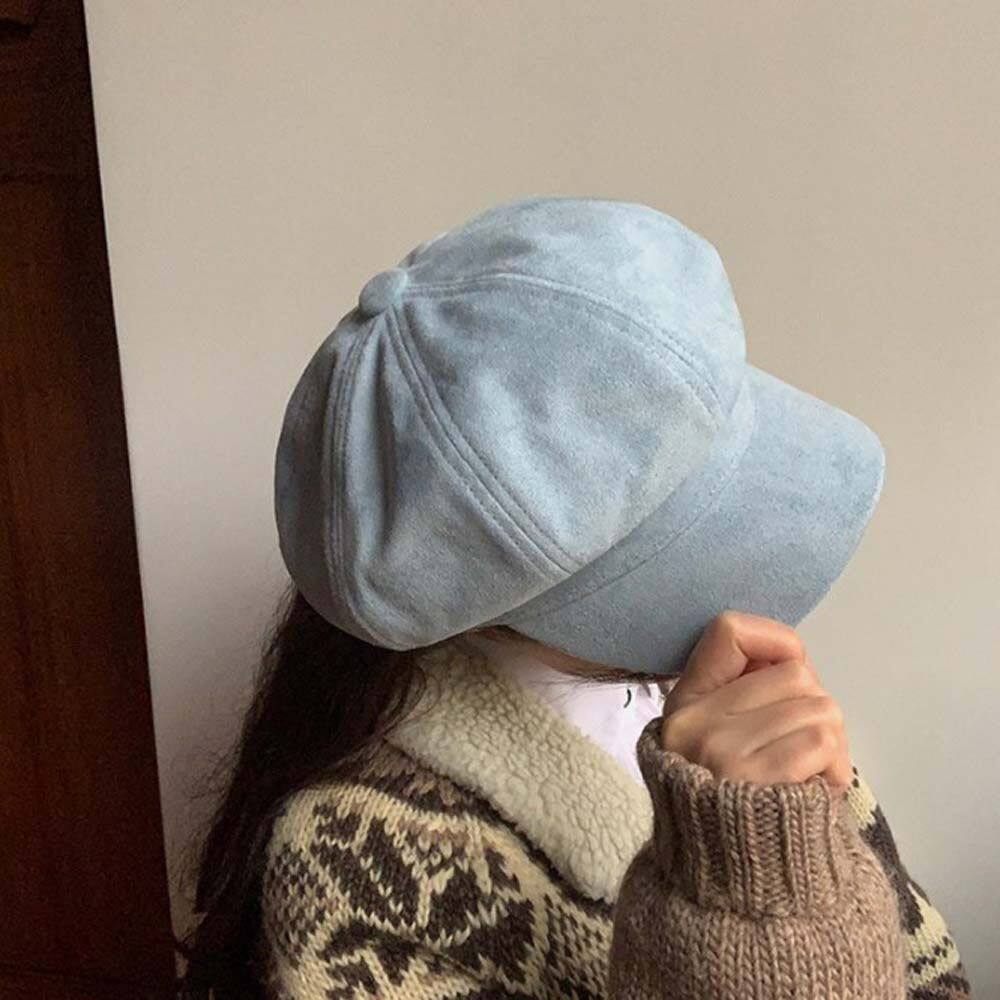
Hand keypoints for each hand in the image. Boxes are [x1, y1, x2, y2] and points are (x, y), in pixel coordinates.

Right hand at [660, 610, 852, 793]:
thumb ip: (743, 696)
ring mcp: (720, 750)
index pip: (730, 630)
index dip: (776, 642)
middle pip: (798, 675)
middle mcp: (694, 721)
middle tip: (806, 751)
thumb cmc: (739, 805)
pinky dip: (835, 769)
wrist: (734, 885)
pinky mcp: (754, 780)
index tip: (789, 673)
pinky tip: (814, 793)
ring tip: (809, 777)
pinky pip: (822, 741)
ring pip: (819, 707)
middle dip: (816, 710)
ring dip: (832, 745)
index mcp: (686, 704)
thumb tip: (795, 657)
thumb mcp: (715, 741)